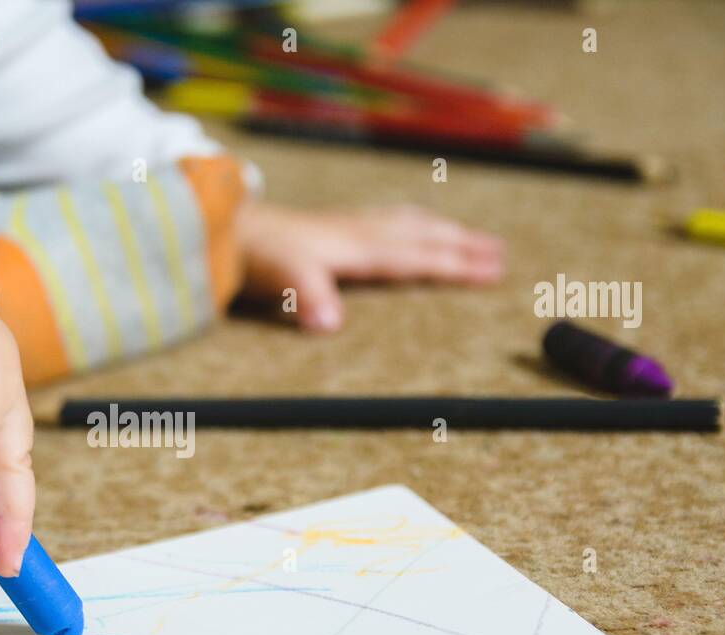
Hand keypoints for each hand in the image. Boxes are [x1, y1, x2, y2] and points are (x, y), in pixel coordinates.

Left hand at [237, 202, 505, 331]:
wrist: (224, 227)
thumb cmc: (255, 255)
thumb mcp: (284, 278)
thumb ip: (310, 299)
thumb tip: (331, 325)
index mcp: (356, 247)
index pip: (416, 257)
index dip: (456, 265)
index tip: (493, 272)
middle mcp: (358, 231)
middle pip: (421, 236)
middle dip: (462, 245)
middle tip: (500, 254)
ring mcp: (345, 225)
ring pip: (407, 223)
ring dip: (441, 231)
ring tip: (469, 238)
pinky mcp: (331, 226)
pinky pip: (386, 219)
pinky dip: (410, 222)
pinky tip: (407, 226)